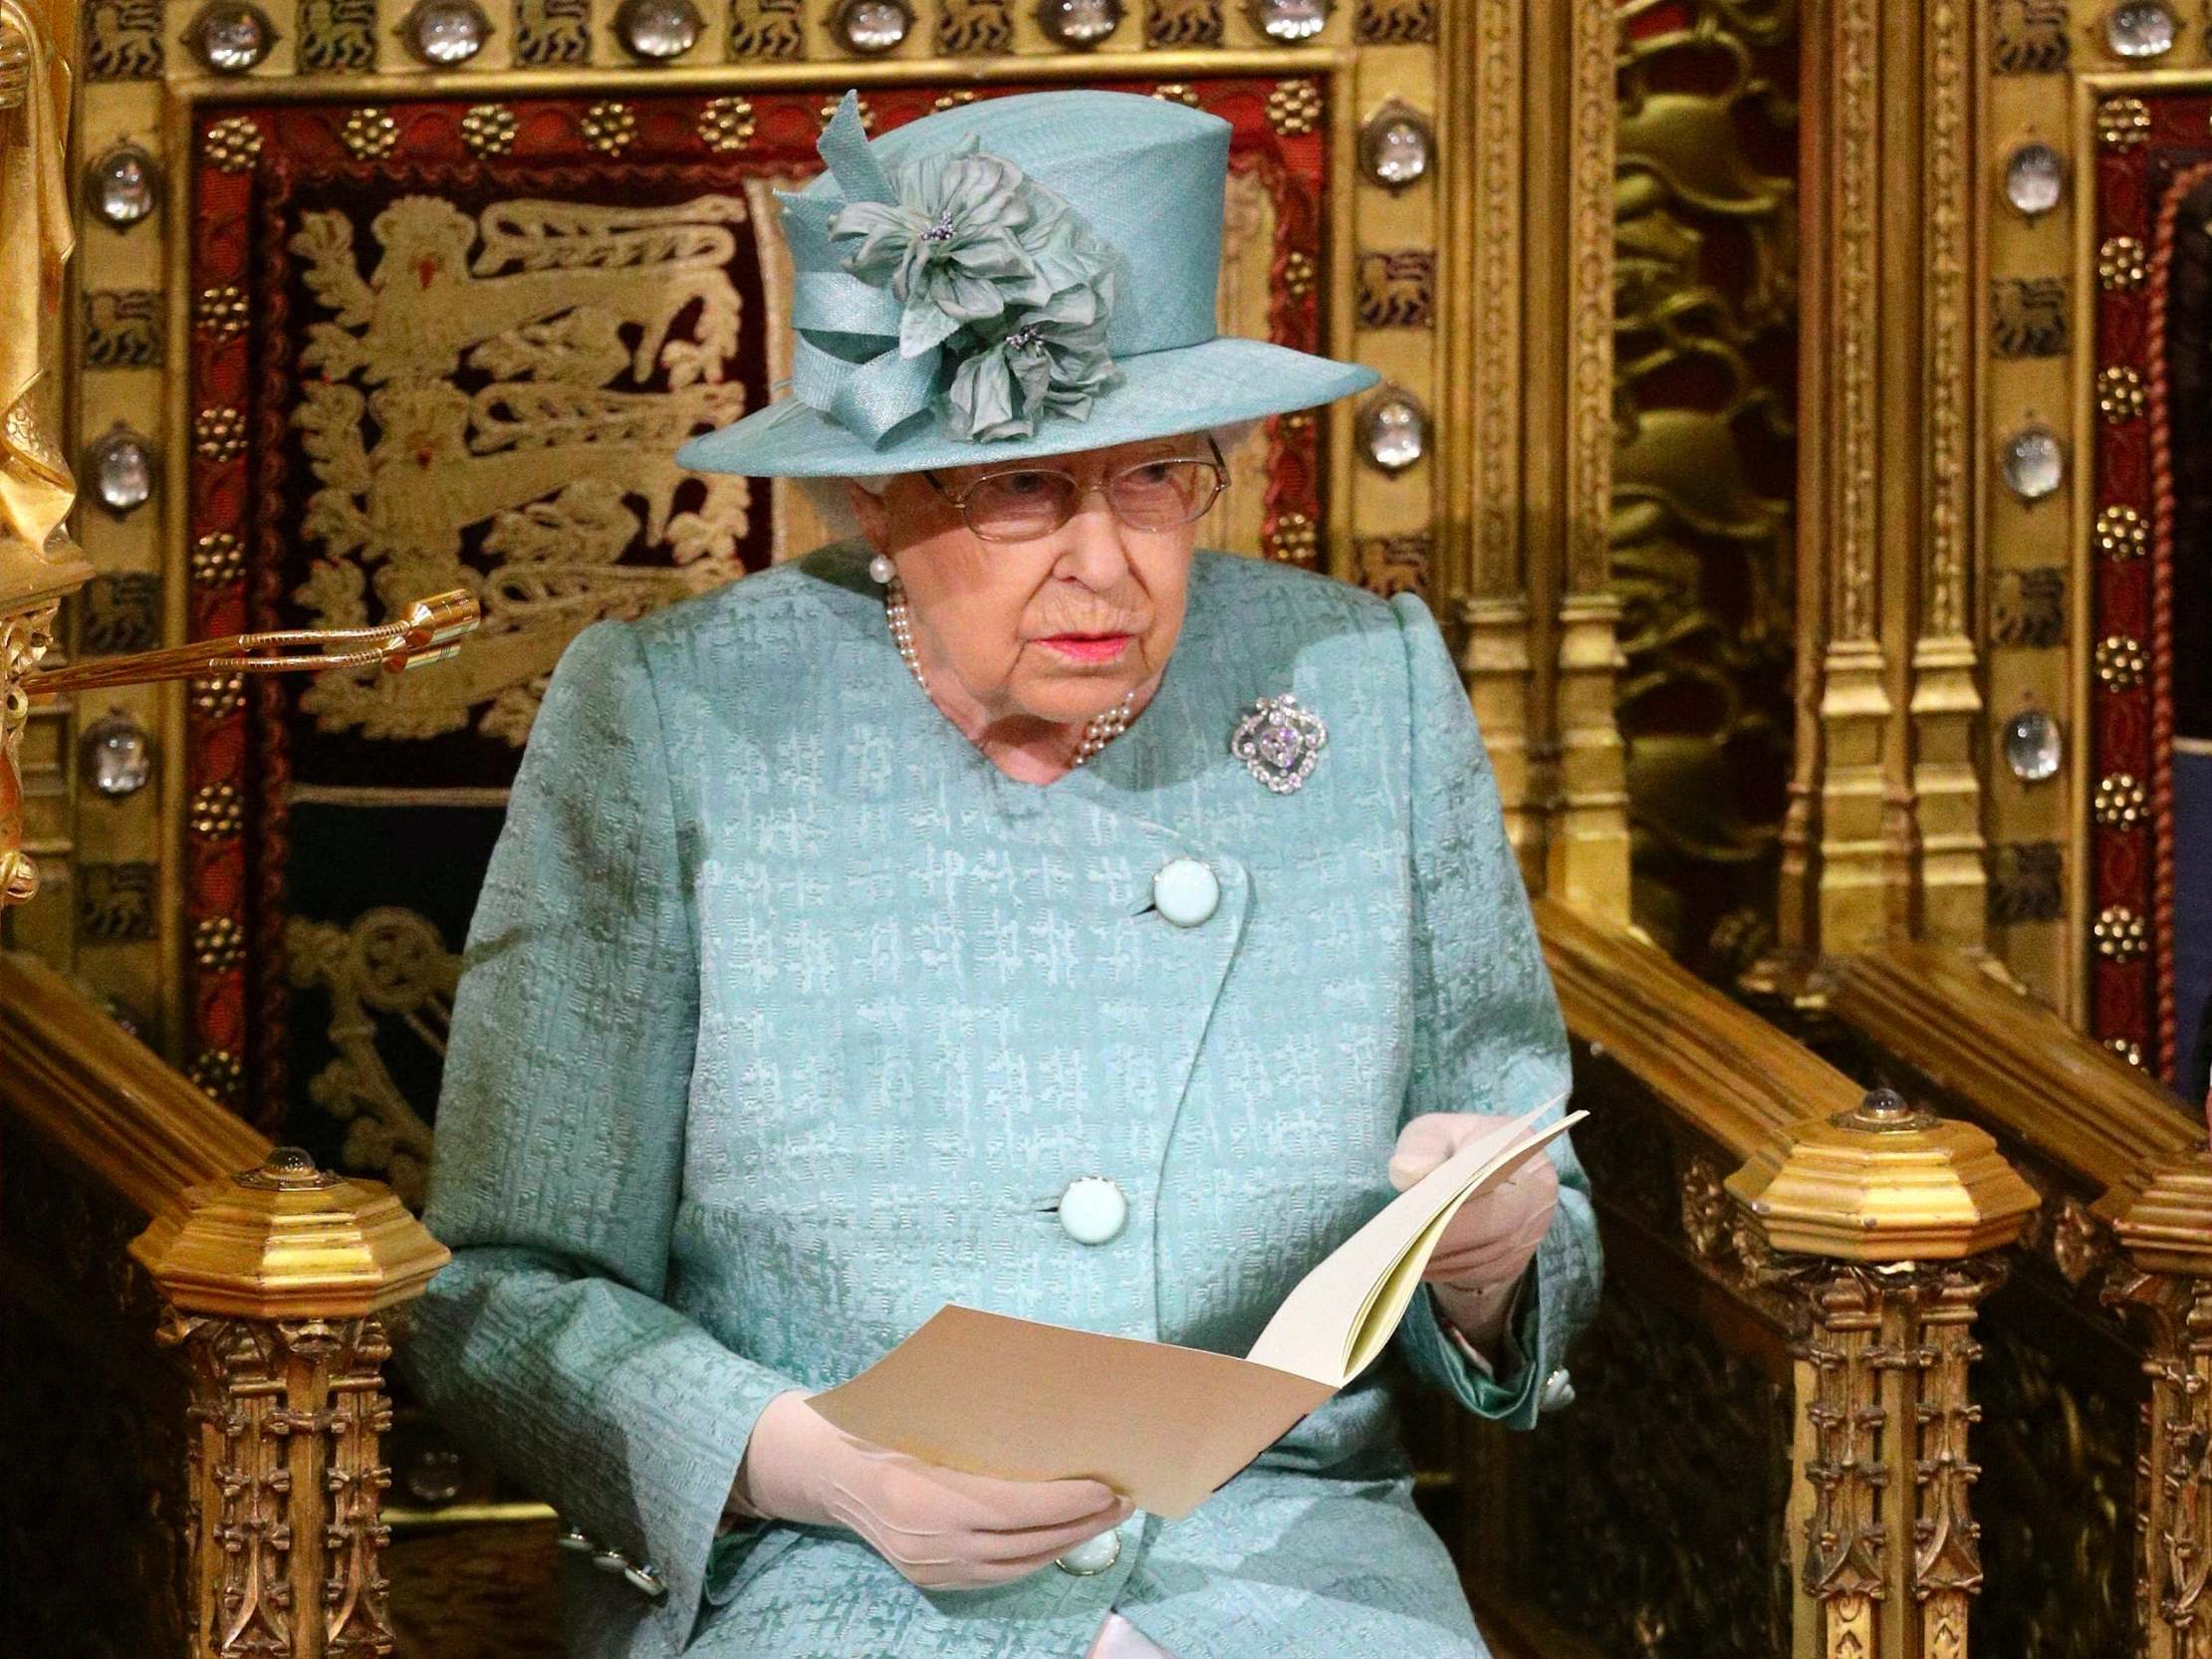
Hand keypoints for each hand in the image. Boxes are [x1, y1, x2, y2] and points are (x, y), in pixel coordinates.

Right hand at [727, 1389, 1132, 1590]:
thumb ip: (979, 1425)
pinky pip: (995, 1575)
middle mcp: (931, 1541)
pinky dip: (1034, 1558)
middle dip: (1081, 1525)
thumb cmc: (881, 1424)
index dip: (1068, 1502)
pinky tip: (1059, 1538)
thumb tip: (1053, 1414)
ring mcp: (930, 1567)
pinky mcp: (931, 1580)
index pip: (1017, 1508)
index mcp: (929, 1495)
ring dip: (1066, 1544)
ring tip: (1103, 1519)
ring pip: (1016, 1566)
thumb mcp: (925, 1414)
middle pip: (1025, 1543)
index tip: (1108, 1488)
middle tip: (1124, 1502)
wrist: (825, 1469)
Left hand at [1388, 1113, 1558, 1348]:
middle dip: (1446, 1232)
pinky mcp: (1518, 1260)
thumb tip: (1409, 1172)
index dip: (1459, 1187)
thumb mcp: (1434, 1131)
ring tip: (1400, 1255)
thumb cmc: (1455, 1149)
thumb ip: (1421, 1144)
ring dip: (1444, 1257)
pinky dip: (1448, 1270)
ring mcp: (1533, 1231)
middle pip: (1497, 1220)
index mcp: (1519, 1146)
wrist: (1483, 1178)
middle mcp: (1538, 1192)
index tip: (1419, 1200)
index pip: (1496, 1166)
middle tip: (1402, 1239)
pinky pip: (1484, 1272)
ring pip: (1489, 1253)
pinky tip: (1417, 1264)